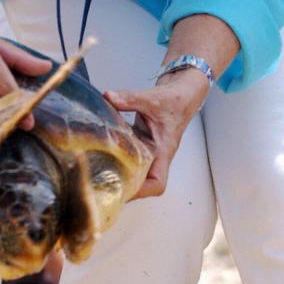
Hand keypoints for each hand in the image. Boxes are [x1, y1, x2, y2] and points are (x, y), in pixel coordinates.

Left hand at [104, 67, 208, 198]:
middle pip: (144, 182)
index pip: (157, 182)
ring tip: (99, 173)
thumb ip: (130, 98)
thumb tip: (109, 97)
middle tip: (103, 183)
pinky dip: (119, 155)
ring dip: (121, 173)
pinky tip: (104, 151)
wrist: (183, 93)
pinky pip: (131, 155)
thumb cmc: (176, 100)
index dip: (142, 190)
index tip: (124, 189)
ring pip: (137, 170)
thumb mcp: (153, 98)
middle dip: (126, 186)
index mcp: (163, 149)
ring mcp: (150, 149)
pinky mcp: (143, 141)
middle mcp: (157, 154)